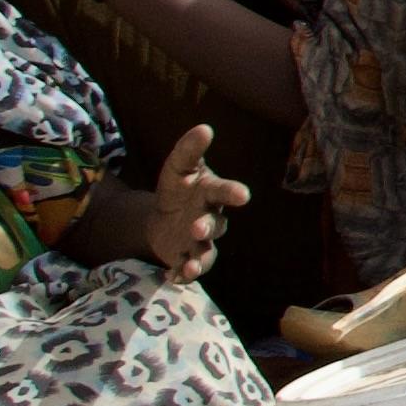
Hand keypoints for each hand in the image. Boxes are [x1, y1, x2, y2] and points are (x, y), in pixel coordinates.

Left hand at [138, 123, 244, 280]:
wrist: (162, 216)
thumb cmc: (178, 188)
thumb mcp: (177, 166)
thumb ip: (189, 149)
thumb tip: (205, 127)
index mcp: (210, 193)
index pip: (224, 191)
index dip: (232, 193)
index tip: (242, 195)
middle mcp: (210, 218)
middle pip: (215, 225)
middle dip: (208, 227)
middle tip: (198, 229)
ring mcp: (200, 242)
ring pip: (206, 252)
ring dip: (199, 259)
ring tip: (190, 265)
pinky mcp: (187, 258)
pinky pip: (189, 269)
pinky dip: (183, 275)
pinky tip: (172, 278)